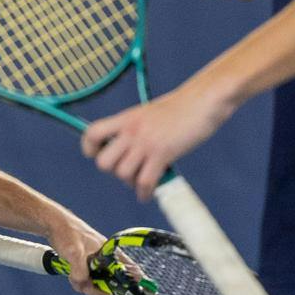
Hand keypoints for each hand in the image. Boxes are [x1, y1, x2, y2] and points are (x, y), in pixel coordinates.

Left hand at [42, 209, 132, 294]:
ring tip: (74, 278)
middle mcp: (108, 260)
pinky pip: (87, 282)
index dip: (132, 287)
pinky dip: (79, 283)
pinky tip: (71, 276)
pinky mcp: (87, 267)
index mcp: (112, 254)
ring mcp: (98, 265)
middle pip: (116, 284)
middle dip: (104, 292)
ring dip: (87, 287)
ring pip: (98, 285)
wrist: (54, 225)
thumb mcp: (75, 252)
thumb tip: (84, 285)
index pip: (132, 272)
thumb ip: (80, 270)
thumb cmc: (67, 232)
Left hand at [80, 81, 234, 200]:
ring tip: (144, 180)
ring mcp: (146, 142)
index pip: (91, 133)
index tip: (99, 155)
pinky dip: (145, 193)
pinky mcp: (162, 154)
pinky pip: (144, 182)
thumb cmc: (182, 108)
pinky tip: (149, 193)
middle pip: (103, 162)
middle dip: (114, 171)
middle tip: (129, 169)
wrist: (203, 100)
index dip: (90, 149)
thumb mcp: (150, 113)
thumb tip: (130, 149)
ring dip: (132, 182)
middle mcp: (131, 130)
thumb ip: (137, 129)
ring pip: (123, 175)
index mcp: (126, 118)